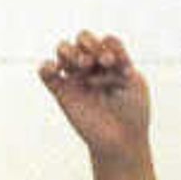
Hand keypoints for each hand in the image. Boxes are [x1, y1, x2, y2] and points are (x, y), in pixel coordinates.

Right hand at [38, 31, 151, 160]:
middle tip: (100, 62)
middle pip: (82, 38)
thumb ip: (121, 61)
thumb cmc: (133, 112)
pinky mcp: (61, 92)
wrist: (121, 141)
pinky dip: (46, 66)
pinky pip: (45, 72)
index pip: (106, 41)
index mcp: (112, 62)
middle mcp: (93, 67)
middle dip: (89, 43)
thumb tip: (101, 54)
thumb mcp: (135, 82)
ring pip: (63, 49)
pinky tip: (56, 70)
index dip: (110, 46)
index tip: (118, 65)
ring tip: (83, 65)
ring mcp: (76, 78)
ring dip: (71, 51)